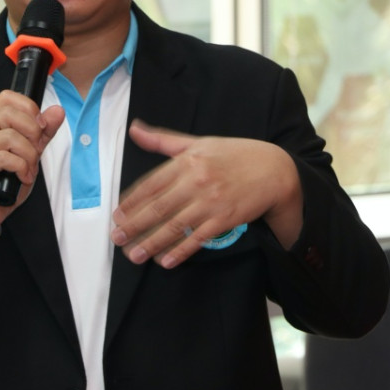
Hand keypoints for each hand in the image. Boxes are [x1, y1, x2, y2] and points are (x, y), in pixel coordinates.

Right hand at [0, 91, 64, 238]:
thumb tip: (57, 111)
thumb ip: (42, 132)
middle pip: (9, 113)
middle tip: (35, 152)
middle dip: (32, 133)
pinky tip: (21, 177)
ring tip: (28, 170)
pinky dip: (21, 168)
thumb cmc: (3, 182)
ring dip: (28, 156)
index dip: (28, 108)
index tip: (39, 127)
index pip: (7, 97)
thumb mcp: (29, 153)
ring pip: (10, 137)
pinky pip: (5, 157)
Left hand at [111, 120, 302, 268]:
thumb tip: (134, 128)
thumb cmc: (234, 154)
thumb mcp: (198, 142)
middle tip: (116, 237)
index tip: (116, 215)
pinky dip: (181, 250)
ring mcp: (211, 201)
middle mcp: (197, 180)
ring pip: (175, 225)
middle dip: (134, 224)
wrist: (274, 169)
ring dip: (152, 242)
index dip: (132, 201)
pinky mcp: (225, 219)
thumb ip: (163, 140)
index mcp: (187, 160)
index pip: (152, 184)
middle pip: (159, 207)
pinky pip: (198, 238)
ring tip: (134, 254)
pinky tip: (166, 261)